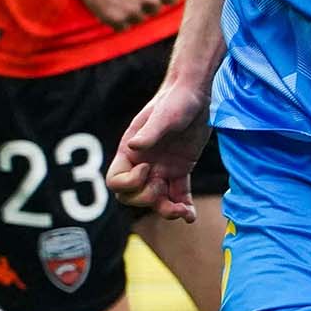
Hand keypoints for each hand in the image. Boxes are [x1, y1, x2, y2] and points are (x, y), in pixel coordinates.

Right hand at [109, 78, 210, 222]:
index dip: (129, 183)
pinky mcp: (180, 170)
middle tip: (166, 185)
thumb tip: (133, 147)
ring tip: (184, 211)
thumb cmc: (176, 101)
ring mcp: (161, 169)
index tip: (148, 168)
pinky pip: (178, 195)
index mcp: (130, 152)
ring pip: (156, 200)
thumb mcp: (164, 116)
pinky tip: (191, 215)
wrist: (195, 95)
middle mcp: (142, 163)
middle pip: (133, 196)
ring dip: (167, 210)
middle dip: (148, 199)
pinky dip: (183, 207)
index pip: (115, 181)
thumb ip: (149, 133)